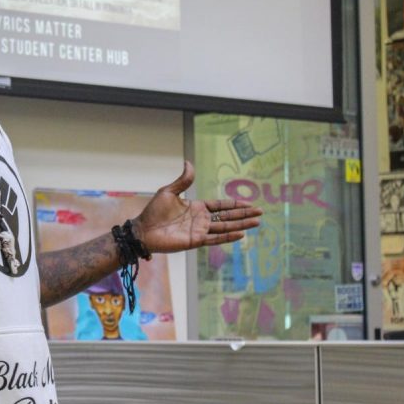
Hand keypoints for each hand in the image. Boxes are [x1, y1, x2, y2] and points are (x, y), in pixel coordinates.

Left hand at [131, 161, 261, 253]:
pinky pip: (215, 239)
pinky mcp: (195, 241)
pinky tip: (241, 234)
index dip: (235, 204)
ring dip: (241, 225)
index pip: (221, 206)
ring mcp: (199, 231)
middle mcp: (201, 220)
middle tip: (260, 212)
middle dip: (244, 214)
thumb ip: (183, 180)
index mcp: (197, 207)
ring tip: (256, 222)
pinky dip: (228, 237)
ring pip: (225, 228)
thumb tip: (189, 162)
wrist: (143, 230)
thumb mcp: (169, 191)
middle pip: (227, 216)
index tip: (250, 203)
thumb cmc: (153, 211)